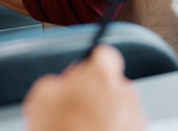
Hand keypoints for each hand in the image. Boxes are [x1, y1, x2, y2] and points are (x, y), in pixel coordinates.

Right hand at [23, 46, 146, 130]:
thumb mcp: (42, 95)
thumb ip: (59, 80)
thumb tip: (63, 85)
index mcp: (102, 76)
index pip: (105, 55)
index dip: (92, 64)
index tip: (84, 74)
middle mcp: (125, 94)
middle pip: (113, 83)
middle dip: (98, 92)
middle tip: (78, 106)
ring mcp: (135, 119)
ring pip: (121, 106)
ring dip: (107, 113)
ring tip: (85, 128)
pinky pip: (126, 127)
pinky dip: (114, 130)